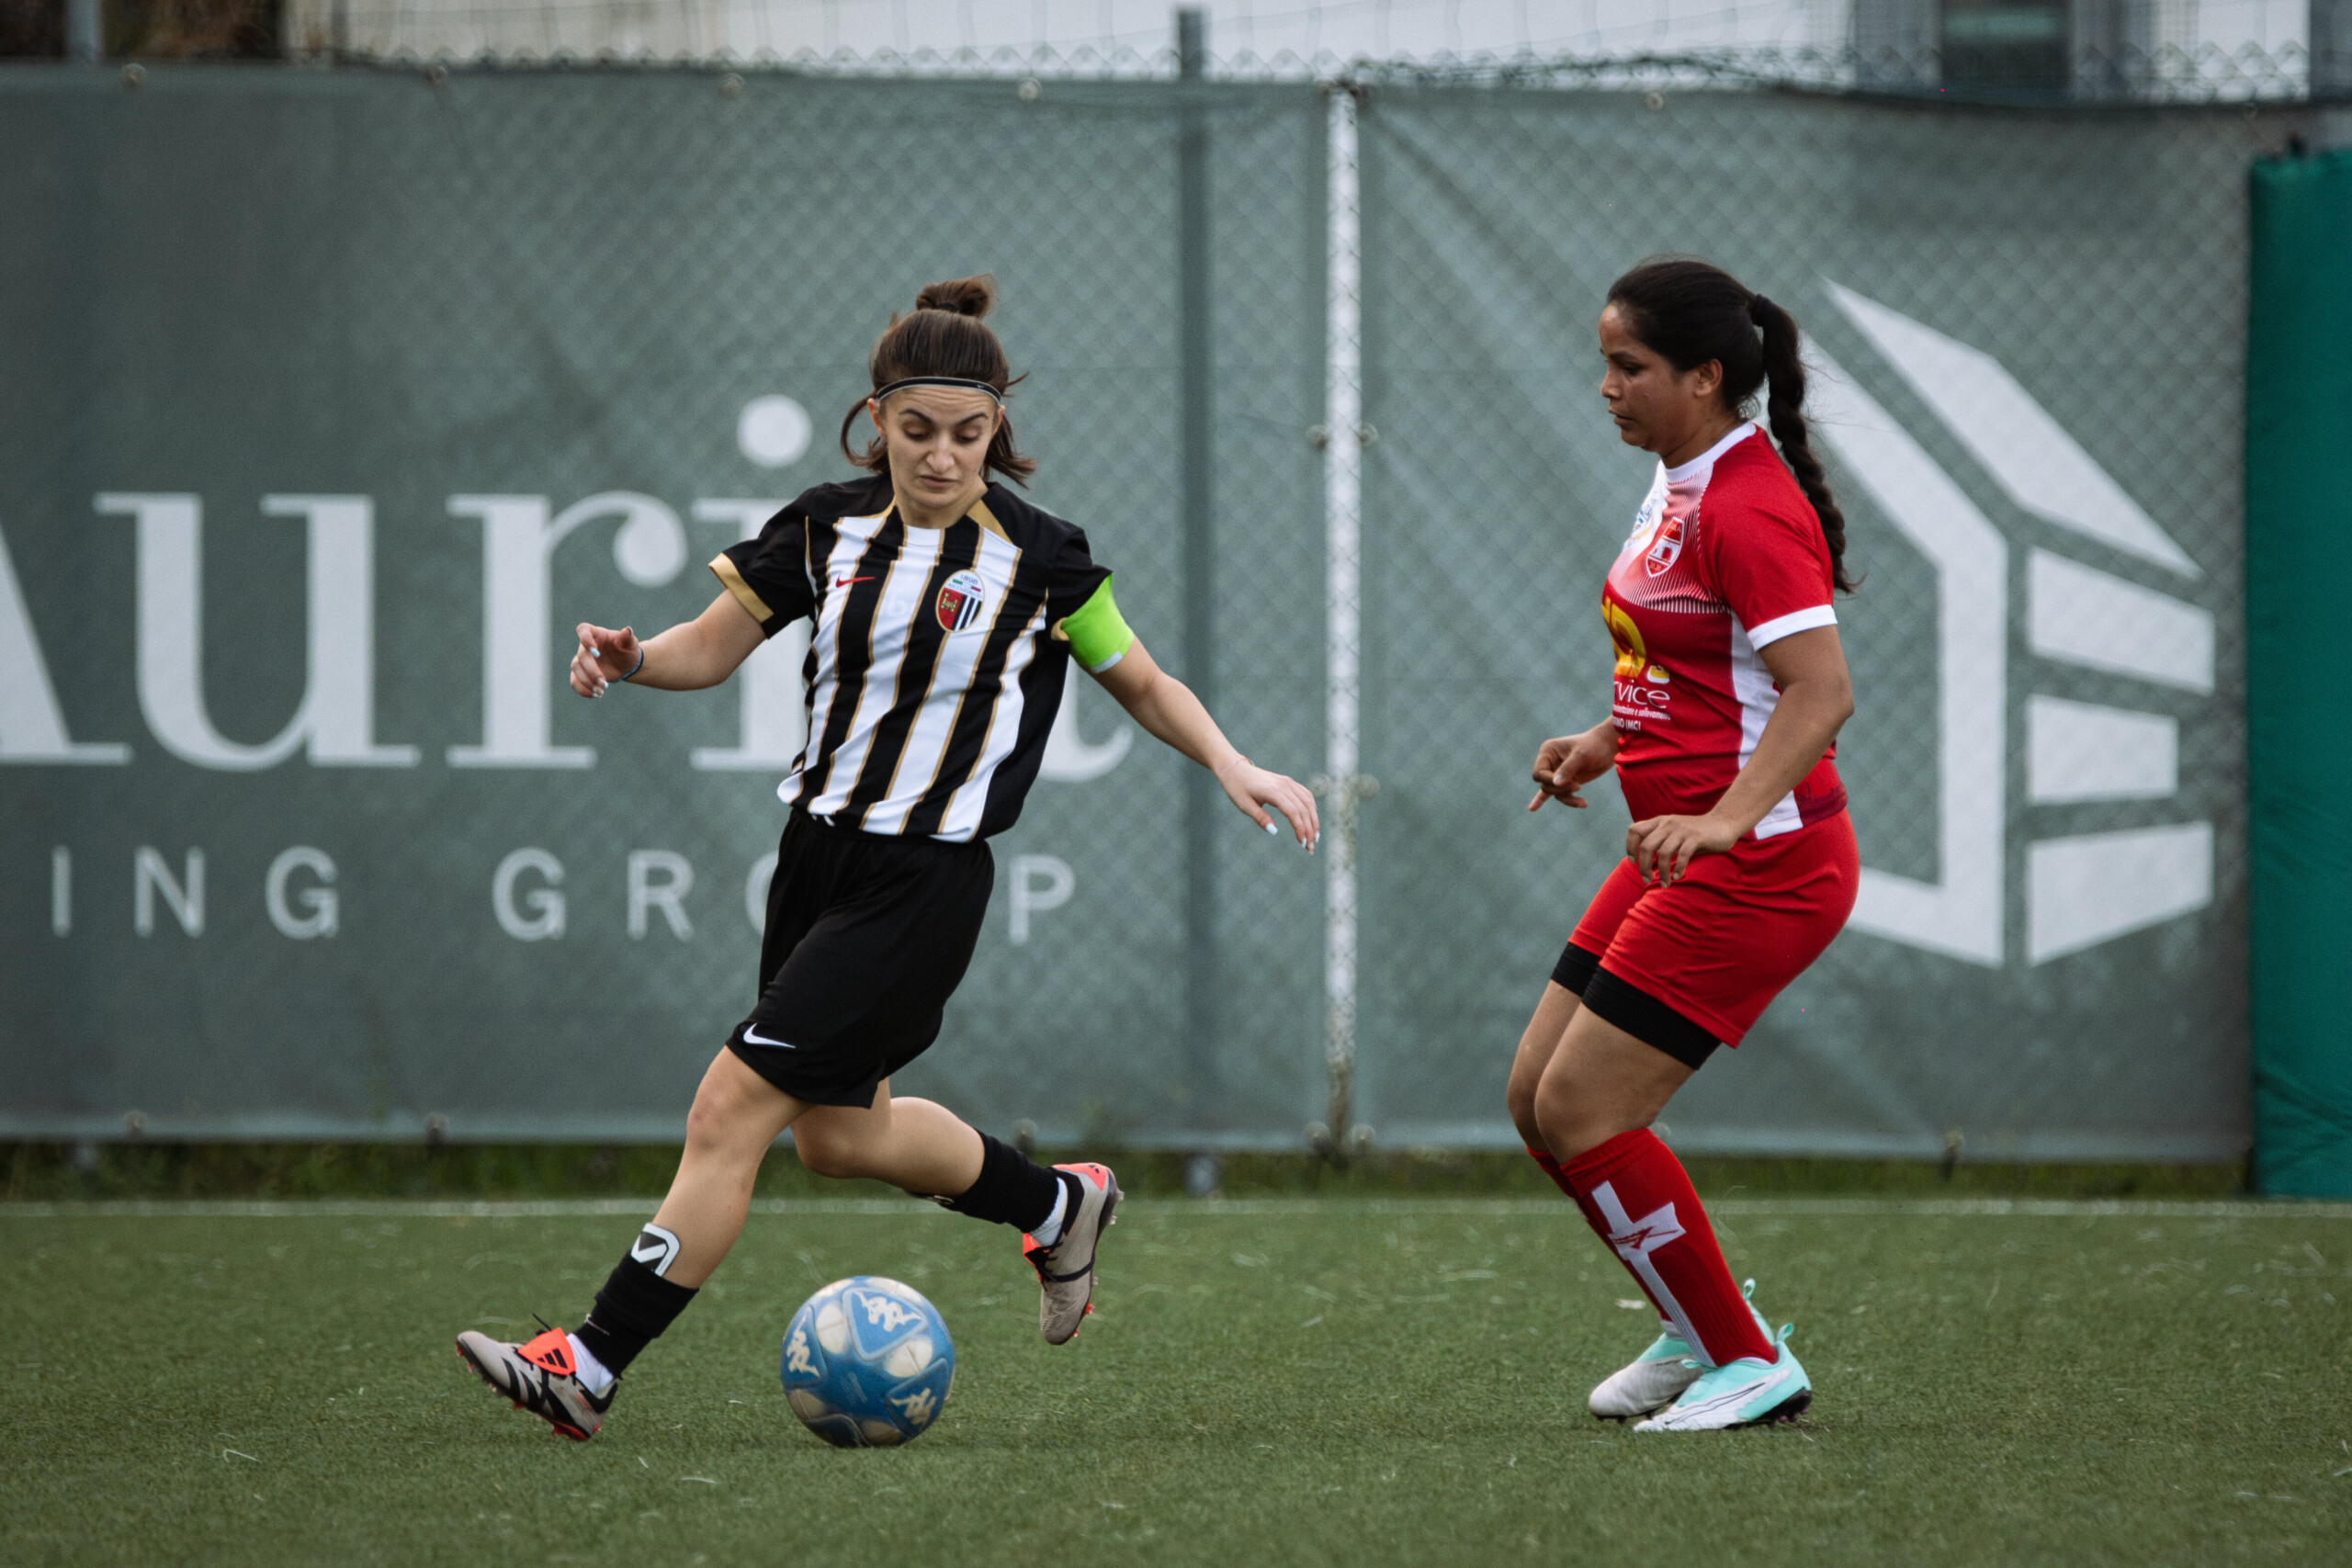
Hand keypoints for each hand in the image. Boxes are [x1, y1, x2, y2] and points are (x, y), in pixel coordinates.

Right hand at [570, 622, 640, 697]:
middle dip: (592, 672)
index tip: (596, 653)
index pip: (583, 630)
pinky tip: (596, 694)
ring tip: (601, 691)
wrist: (626, 663)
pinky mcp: (580, 673)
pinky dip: (583, 690)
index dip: (585, 640)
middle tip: (604, 683)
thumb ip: (628, 638)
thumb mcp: (630, 644)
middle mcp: (585, 646)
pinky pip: (574, 681)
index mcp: (596, 634)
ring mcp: (581, 660)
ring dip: (587, 682)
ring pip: (575, 669)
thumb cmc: (627, 650)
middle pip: (581, 657)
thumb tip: (628, 630)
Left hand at [1217, 759, 1321, 851]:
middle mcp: (1284, 785)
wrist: (1236, 769)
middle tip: (1310, 847)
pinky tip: (1311, 820)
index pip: (1293, 812)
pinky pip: (1305, 795)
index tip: (1302, 844)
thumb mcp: (1244, 805)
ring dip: (1314, 820)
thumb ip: (1260, 818)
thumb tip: (1275, 831)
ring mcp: (1288, 782)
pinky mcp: (1289, 782)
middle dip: (1309, 829)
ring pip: (1308, 802)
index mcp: (1273, 791)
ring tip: (1315, 836)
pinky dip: (1311, 808)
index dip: (1300, 829)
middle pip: (1304, 809)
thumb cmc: (1237, 788)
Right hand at [1528, 726, 1616, 811]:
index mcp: (1548, 751)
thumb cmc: (1595, 746)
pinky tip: (1532, 809)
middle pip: (1545, 784)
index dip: (1551, 781)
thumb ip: (1568, 769)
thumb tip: (1555, 784)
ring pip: (1553, 792)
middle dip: (1560, 789)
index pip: (1539, 773)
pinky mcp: (1565, 781)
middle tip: (1578, 786)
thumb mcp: (1582, 755)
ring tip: (1584, 803)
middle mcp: (1549, 762)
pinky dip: (1542, 800)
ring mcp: (1556, 772)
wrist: (1608, 747)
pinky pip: (1552, 793)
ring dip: (1567, 798)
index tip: (1572, 783)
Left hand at [1625, 812, 1740, 884]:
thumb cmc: (1696, 833)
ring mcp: (1682, 829)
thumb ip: (1660, 841)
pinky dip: (1678, 868)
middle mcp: (1668, 824)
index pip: (1635, 830)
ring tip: (1664, 884)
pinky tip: (1677, 877)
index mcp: (1660, 822)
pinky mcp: (1696, 837)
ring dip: (1662, 872)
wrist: (1723, 823)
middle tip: (1646, 880)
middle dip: (1644, 866)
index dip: (1630, 846)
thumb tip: (1645, 863)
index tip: (1633, 862)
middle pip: (1647, 846)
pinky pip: (1682, 855)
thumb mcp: (1674, 833)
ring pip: (1664, 853)